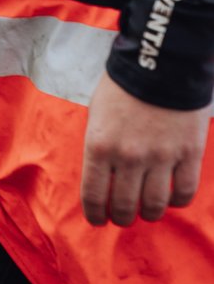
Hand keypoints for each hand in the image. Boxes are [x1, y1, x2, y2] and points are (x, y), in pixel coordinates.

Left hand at [81, 71, 211, 224]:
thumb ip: (100, 147)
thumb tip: (104, 177)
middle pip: (125, 206)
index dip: (96, 215)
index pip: (94, 196)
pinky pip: (184, 192)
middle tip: (124, 216)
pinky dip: (178, 201)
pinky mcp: (189, 153)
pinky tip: (172, 197)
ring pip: (155, 205)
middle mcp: (129, 157)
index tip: (99, 220)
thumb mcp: (97, 114)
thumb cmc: (124, 87)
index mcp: (100, 146)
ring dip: (149, 214)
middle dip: (122, 217)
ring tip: (147, 211)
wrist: (162, 63)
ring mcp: (161, 157)